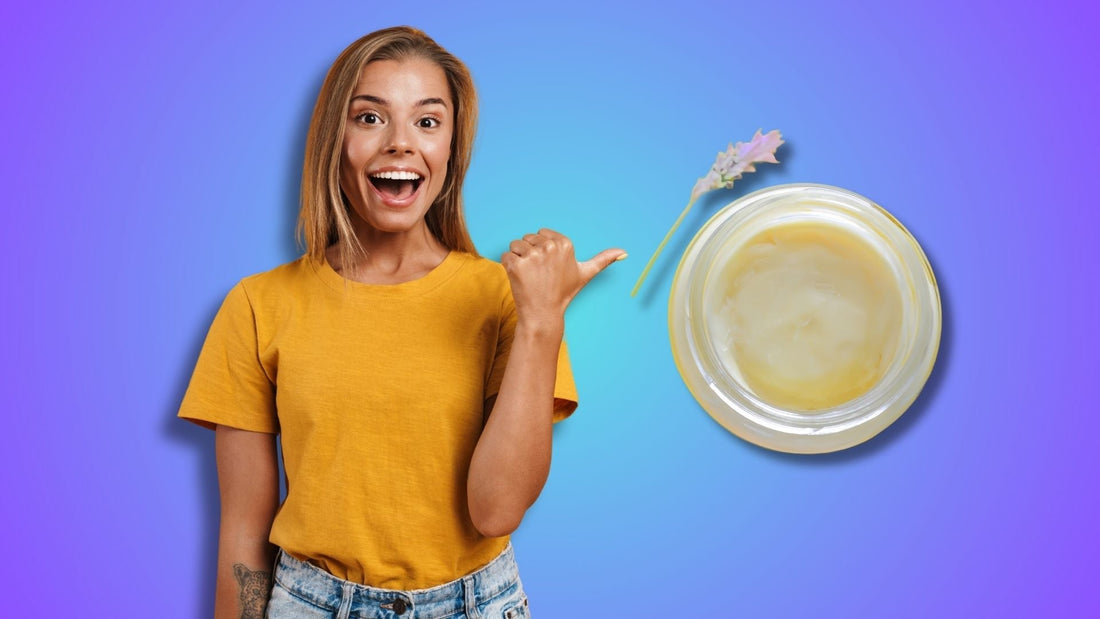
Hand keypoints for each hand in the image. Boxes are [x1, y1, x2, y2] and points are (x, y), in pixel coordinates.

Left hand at [501, 228, 625, 329]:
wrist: (544, 314)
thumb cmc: (563, 293)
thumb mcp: (586, 274)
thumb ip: (603, 260)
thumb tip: (624, 252)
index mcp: (565, 244)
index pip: (541, 234)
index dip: (541, 250)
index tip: (549, 267)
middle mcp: (549, 247)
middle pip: (527, 238)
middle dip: (529, 254)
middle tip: (539, 274)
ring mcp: (532, 256)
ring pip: (515, 245)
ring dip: (518, 259)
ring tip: (530, 276)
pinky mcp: (515, 265)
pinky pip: (505, 256)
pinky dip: (508, 267)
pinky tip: (520, 279)